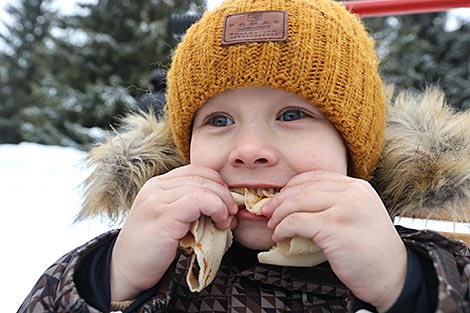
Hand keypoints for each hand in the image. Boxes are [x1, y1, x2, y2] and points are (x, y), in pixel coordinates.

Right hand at [110, 165, 237, 300]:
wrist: (127, 272)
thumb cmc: (153, 249)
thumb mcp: (173, 219)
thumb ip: (190, 206)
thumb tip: (226, 204)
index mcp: (158, 184)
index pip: (197, 170)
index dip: (218, 183)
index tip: (228, 203)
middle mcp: (156, 187)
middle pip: (203, 177)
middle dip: (225, 194)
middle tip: (233, 214)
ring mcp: (157, 199)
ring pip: (204, 187)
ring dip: (223, 204)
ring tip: (226, 223)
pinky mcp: (163, 215)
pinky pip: (199, 200)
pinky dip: (216, 208)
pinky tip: (219, 222)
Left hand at [262, 170, 406, 311]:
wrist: (392, 276)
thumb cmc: (371, 249)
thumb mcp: (358, 214)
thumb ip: (335, 203)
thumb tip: (296, 203)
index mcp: (357, 186)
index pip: (315, 177)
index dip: (291, 186)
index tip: (279, 198)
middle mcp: (352, 192)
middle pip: (303, 188)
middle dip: (279, 200)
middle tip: (267, 211)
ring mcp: (344, 208)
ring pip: (296, 202)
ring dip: (278, 215)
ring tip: (272, 226)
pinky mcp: (335, 227)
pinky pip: (297, 222)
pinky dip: (283, 228)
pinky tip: (280, 236)